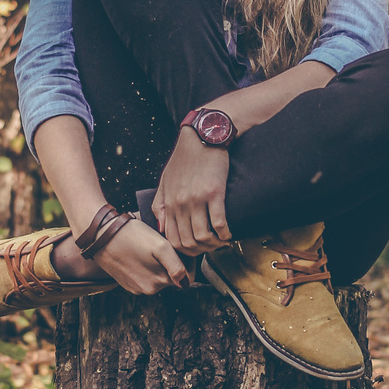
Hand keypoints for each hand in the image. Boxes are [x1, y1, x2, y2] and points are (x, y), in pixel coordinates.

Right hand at [92, 217, 187, 294]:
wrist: (100, 235)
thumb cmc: (131, 236)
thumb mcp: (160, 246)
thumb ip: (176, 266)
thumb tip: (186, 283)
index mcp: (160, 282)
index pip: (186, 276)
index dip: (187, 260)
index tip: (179, 246)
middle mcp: (149, 289)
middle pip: (171, 276)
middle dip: (172, 261)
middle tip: (162, 243)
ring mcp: (136, 288)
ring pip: (157, 276)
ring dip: (158, 264)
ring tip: (148, 247)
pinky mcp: (126, 283)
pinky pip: (144, 276)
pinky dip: (145, 266)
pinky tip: (138, 253)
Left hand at [152, 128, 231, 255]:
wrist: (203, 137)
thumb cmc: (186, 158)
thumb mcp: (165, 180)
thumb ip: (160, 205)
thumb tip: (161, 228)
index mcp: (169, 202)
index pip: (172, 239)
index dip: (186, 251)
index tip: (197, 249)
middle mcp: (180, 203)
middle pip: (188, 242)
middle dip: (201, 251)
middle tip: (211, 247)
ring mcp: (196, 199)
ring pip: (203, 237)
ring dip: (214, 245)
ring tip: (221, 241)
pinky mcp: (213, 193)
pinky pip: (219, 223)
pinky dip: (225, 234)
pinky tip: (228, 233)